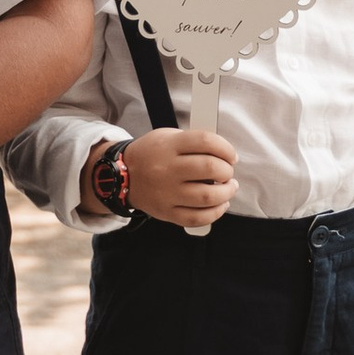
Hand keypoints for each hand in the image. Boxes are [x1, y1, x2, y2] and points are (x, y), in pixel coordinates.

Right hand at [123, 128, 237, 227]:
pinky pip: (197, 218)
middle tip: (228, 172)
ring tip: (228, 188)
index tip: (231, 155)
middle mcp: (167, 169)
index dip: (225, 148)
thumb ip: (193, 142)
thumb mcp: (167, 137)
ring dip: (226, 192)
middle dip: (227, 171)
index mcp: (169, 146)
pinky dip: (215, 213)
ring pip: (207, 196)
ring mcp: (167, 193)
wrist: (122, 176)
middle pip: (210, 168)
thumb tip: (224, 154)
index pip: (206, 141)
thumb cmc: (151, 155)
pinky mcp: (167, 212)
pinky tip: (220, 204)